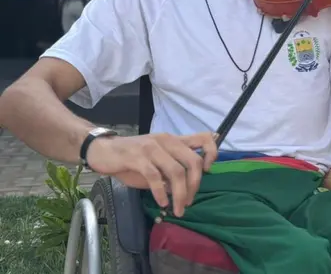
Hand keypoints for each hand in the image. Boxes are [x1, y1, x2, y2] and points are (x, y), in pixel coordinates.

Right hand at [86, 132, 217, 216]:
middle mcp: (166, 141)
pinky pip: (155, 176)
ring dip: (180, 193)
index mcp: (174, 140)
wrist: (101, 150)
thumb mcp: (156, 160)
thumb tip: (187, 187)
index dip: (212, 153)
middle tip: (189, 202)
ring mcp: (152, 148)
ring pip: (176, 171)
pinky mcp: (137, 157)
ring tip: (178, 209)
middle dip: (195, 185)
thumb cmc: (131, 158)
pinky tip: (162, 202)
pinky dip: (161, 192)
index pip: (203, 138)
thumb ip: (172, 169)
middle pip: (193, 161)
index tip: (208, 171)